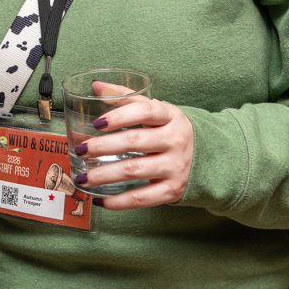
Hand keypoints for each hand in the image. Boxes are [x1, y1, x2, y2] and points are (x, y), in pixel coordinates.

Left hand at [73, 85, 193, 208]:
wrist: (208, 159)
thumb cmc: (170, 130)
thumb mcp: (156, 111)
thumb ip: (126, 97)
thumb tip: (95, 86)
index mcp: (171, 116)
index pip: (145, 110)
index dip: (119, 116)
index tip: (96, 123)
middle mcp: (175, 140)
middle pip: (134, 142)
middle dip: (102, 147)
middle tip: (80, 150)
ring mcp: (175, 167)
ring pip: (134, 171)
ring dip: (104, 175)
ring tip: (82, 177)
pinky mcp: (172, 190)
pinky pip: (142, 198)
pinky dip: (118, 202)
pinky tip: (100, 200)